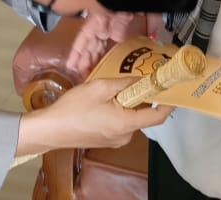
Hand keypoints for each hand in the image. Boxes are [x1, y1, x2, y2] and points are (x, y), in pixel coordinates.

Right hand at [16, 77, 172, 156]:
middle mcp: (124, 136)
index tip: (171, 90)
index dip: (167, 103)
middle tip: (132, 80)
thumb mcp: (101, 87)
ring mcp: (114, 141)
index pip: (158, 117)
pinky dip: (116, 111)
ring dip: (125, 104)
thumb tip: (142, 80)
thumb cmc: (74, 108)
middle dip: (139, 98)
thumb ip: (125, 83)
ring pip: (128, 118)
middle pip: (142, 115)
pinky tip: (101, 102)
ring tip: (110, 89)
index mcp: (127, 124)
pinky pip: (118, 124)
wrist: (50, 130)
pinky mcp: (105, 141)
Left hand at [65, 10, 162, 76]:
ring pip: (88, 46)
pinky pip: (81, 39)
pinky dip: (76, 52)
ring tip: (77, 75)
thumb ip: (151, 24)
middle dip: (92, 63)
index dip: (107, 59)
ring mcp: (98, 24)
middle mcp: (108, 26)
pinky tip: (71, 64)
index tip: (105, 72)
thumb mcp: (150, 13)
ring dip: (82, 61)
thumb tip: (154, 36)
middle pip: (97, 48)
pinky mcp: (91, 22)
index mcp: (121, 25)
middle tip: (88, 77)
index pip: (112, 46)